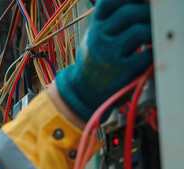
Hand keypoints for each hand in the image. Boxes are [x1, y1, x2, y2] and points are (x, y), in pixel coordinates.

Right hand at [56, 0, 152, 120]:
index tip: (140, 2)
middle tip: (154, 18)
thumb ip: (110, 22)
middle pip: (129, 13)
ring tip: (153, 36)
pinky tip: (149, 53)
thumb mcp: (94, 38)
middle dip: (147, 13)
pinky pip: (146, 54)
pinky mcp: (122, 70)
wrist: (83, 92)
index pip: (110, 2)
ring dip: (152, 32)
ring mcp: (110, 54)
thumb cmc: (94, 63)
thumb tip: (138, 5)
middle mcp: (99, 38)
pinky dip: (152, 52)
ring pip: (139, 31)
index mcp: (94, 27)